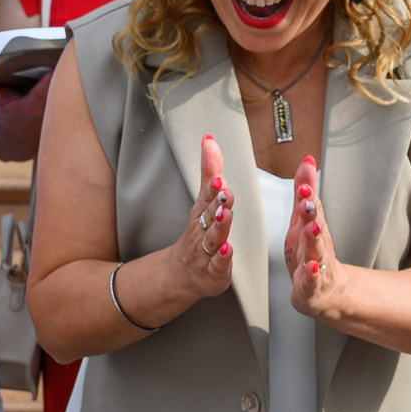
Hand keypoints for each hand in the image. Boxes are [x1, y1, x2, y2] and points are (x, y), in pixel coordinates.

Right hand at [162, 133, 236, 301]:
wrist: (182, 272)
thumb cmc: (197, 232)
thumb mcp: (203, 200)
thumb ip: (210, 171)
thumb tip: (209, 139)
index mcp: (202, 212)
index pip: (207, 197)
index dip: (213, 188)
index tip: (219, 177)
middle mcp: (202, 229)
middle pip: (209, 215)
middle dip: (217, 202)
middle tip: (224, 191)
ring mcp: (207, 251)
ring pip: (213, 237)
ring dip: (220, 226)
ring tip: (225, 214)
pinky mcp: (214, 270)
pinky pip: (218, 264)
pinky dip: (223, 258)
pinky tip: (228, 249)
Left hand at [283, 156, 349, 324]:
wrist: (327, 292)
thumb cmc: (312, 254)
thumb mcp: (304, 221)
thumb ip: (305, 191)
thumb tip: (307, 160)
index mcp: (312, 227)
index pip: (311, 206)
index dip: (307, 191)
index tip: (306, 175)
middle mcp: (317, 245)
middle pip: (315, 226)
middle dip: (311, 212)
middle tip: (307, 197)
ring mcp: (317, 266)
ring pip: (315, 252)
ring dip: (313, 239)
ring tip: (312, 227)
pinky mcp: (312, 287)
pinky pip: (311, 281)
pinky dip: (310, 275)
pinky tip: (309, 267)